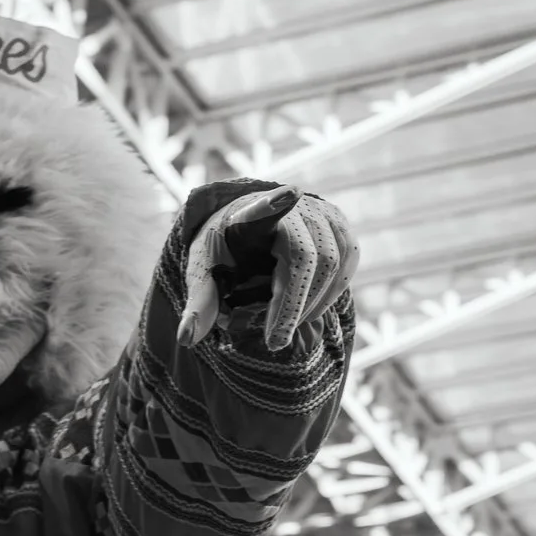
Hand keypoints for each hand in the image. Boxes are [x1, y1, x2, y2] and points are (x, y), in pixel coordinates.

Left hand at [178, 186, 357, 351]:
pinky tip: (311, 307)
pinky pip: (349, 258)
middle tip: (275, 342)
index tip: (290, 193)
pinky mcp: (338, 222)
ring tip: (289, 324)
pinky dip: (333, 290)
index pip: (261, 208)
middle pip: (305, 256)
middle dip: (292, 305)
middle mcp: (290, 206)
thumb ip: (200, 303)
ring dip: (313, 302)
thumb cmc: (225, 250)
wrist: (246, 223)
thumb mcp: (205, 272)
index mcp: (248, 214)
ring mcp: (319, 211)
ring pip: (332, 261)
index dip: (276, 203)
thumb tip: (186, 339)